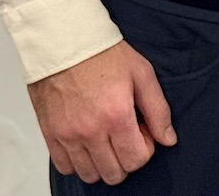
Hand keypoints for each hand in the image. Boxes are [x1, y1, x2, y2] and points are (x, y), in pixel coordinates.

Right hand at [29, 40, 174, 183]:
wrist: (66, 43)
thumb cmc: (104, 54)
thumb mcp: (143, 74)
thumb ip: (158, 111)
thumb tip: (168, 139)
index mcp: (116, 116)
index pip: (136, 160)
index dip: (145, 149)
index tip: (142, 131)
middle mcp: (90, 131)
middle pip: (113, 173)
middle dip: (126, 160)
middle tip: (126, 135)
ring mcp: (67, 135)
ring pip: (89, 174)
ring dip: (103, 164)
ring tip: (107, 139)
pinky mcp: (50, 134)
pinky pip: (65, 167)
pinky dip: (78, 162)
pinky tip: (88, 144)